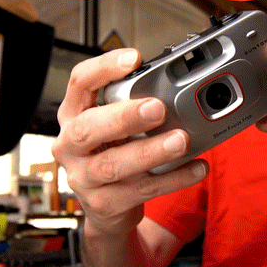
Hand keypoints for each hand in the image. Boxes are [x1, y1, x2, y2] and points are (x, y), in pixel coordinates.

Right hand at [50, 48, 207, 237]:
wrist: (107, 208)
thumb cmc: (114, 154)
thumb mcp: (116, 127)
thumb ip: (135, 107)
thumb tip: (180, 90)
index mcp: (73, 116)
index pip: (79, 83)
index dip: (104, 68)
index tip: (135, 58)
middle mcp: (70, 146)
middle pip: (88, 128)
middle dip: (124, 117)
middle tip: (158, 108)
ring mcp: (83, 178)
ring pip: (114, 165)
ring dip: (150, 151)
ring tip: (181, 140)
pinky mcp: (104, 204)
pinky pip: (141, 190)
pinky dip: (173, 179)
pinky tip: (196, 168)